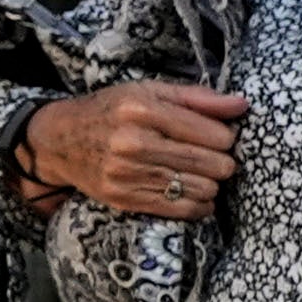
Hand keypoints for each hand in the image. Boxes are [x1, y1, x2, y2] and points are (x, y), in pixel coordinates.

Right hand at [24, 83, 247, 220]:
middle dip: (222, 162)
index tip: (217, 136)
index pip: (218, 137)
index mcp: (144, 110)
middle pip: (217, 166)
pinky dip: (198, 203)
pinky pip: (185, 210)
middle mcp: (135, 143)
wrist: (59, 140)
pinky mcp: (125, 199)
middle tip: (210, 156)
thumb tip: (242, 105)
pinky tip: (188, 190)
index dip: (226, 138)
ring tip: (196, 172)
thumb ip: (198, 98)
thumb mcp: (149, 92)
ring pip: (205, 190)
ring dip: (210, 183)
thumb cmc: (112, 111)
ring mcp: (128, 174)